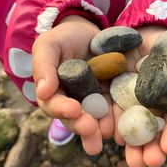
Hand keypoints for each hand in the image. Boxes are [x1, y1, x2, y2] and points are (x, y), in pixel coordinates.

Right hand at [32, 15, 113, 154]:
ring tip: (107, 134)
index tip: (74, 110)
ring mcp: (92, 101)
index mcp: (53, 92)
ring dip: (100, 130)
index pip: (54, 105)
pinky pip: (114, 110)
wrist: (89, 32)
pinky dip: (117, 118)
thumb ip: (43, 66)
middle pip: (74, 119)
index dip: (62, 109)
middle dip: (82, 126)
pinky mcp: (110, 97)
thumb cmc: (64, 38)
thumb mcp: (49, 45)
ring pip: (94, 120)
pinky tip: (122, 125)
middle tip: (90, 130)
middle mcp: (72, 101)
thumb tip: (43, 92)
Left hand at [112, 25, 166, 166]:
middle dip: (149, 150)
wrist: (151, 33)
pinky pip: (109, 108)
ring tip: (128, 158)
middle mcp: (150, 109)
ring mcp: (130, 102)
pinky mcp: (112, 93)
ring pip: (129, 126)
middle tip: (147, 163)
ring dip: (129, 143)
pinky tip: (107, 131)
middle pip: (150, 133)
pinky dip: (108, 121)